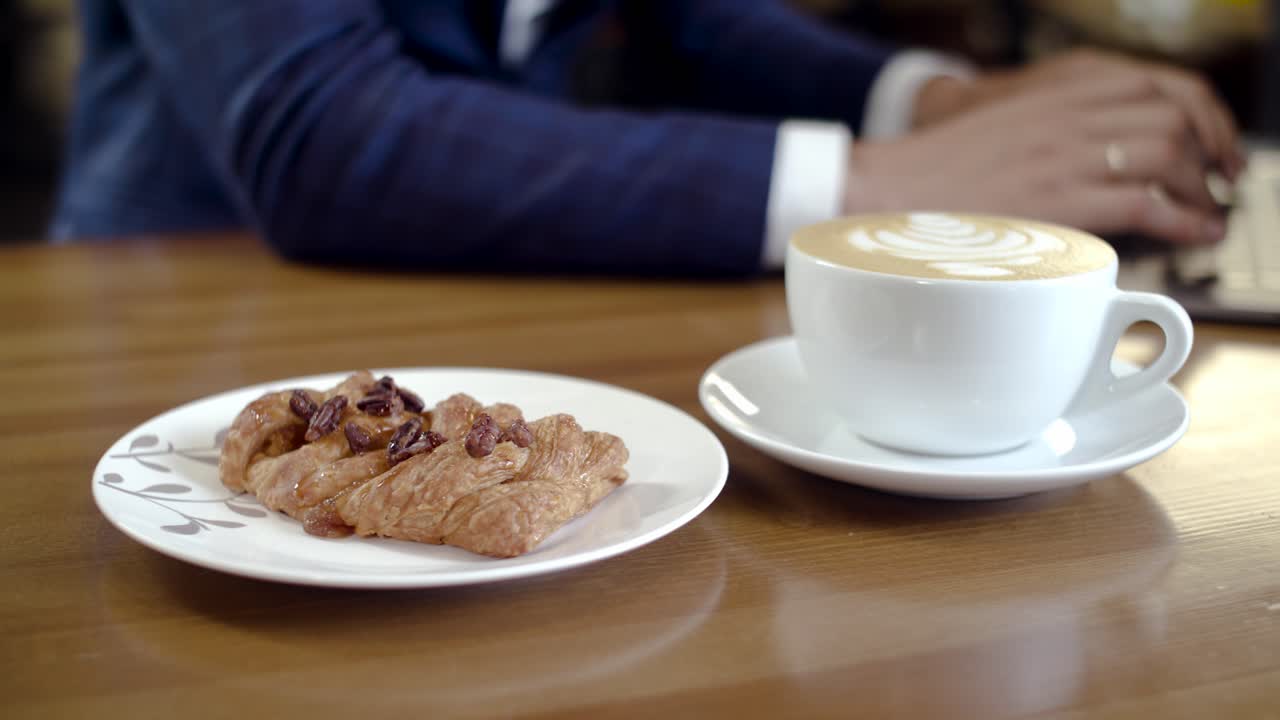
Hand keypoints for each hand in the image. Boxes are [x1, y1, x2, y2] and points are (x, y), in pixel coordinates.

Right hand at [849, 58, 1231, 245]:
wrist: (887, 192)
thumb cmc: (935, 175)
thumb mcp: (1003, 133)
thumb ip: (1051, 135)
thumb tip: (1092, 161)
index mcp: (1055, 94)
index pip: (1154, 82)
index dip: (1199, 112)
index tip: (1210, 143)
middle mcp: (1069, 116)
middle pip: (1175, 113)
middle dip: (1210, 151)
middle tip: (1217, 183)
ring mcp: (1066, 156)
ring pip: (1171, 153)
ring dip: (1200, 188)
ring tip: (1205, 214)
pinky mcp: (1060, 199)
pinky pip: (1148, 202)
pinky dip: (1185, 219)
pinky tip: (1194, 233)